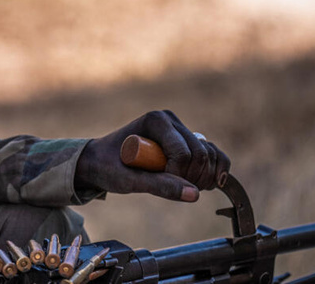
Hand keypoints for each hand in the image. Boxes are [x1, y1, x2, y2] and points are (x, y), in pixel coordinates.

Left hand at [75, 110, 230, 201]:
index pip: (183, 152)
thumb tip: (195, 195)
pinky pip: (212, 153)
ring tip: (187, 189)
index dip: (178, 175)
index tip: (158, 184)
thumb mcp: (129, 180)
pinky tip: (208, 184)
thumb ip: (160, 186)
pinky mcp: (185, 139)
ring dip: (205, 177)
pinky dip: (215, 170)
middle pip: (200, 153)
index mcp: (155, 121)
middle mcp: (170, 119)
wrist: (99, 161)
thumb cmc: (109, 168)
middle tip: (174, 191)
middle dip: (193, 178)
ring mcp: (179, 128)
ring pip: (209, 153)